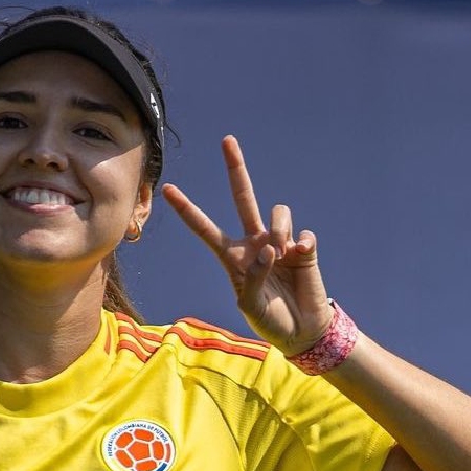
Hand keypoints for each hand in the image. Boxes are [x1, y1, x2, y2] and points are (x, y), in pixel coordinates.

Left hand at [162, 135, 332, 355]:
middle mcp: (254, 242)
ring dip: (279, 231)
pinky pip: (302, 233)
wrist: (303, 330)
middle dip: (235, 168)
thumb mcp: (250, 306)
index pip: (205, 228)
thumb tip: (268, 250)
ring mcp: (279, 241)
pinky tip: (300, 259)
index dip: (187, 209)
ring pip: (278, 212)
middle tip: (227, 140)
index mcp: (233, 256)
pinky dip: (301, 246)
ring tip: (281, 256)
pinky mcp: (303, 246)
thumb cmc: (271, 320)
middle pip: (242, 196)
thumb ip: (252, 279)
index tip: (167, 189)